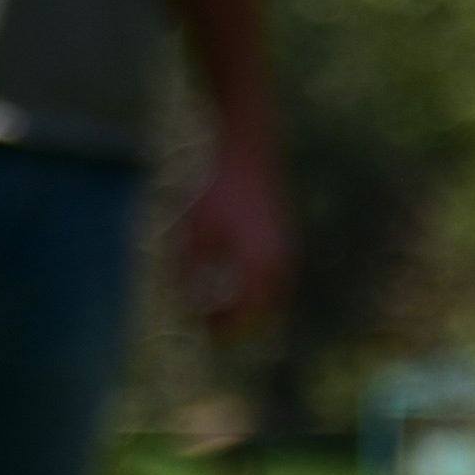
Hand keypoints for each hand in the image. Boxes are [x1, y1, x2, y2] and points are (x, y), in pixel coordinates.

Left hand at [177, 131, 292, 335]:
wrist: (245, 145)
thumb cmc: (216, 187)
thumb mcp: (193, 233)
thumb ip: (189, 275)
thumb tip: (188, 308)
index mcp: (258, 267)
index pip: (243, 318)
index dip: (221, 330)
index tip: (199, 330)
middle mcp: (279, 264)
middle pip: (261, 314)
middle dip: (237, 323)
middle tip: (210, 327)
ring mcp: (286, 250)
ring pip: (272, 297)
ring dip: (249, 307)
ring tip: (221, 308)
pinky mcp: (284, 238)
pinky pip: (274, 278)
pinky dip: (257, 288)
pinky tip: (235, 282)